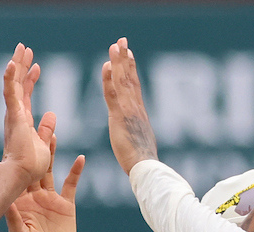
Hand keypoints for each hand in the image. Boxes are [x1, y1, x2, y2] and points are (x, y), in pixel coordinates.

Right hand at [2, 43, 51, 183]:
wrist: (21, 176)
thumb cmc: (31, 167)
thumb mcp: (44, 144)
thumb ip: (45, 130)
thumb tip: (52, 114)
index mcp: (22, 122)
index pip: (26, 95)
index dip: (30, 79)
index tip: (37, 66)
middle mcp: (15, 115)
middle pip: (18, 85)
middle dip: (22, 66)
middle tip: (25, 48)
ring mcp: (12, 115)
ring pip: (13, 84)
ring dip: (17, 65)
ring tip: (22, 48)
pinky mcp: (13, 117)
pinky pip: (10, 94)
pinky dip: (10, 78)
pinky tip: (13, 63)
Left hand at [6, 115, 85, 231]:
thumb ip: (14, 219)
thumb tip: (6, 202)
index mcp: (21, 200)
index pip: (18, 174)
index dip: (17, 156)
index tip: (14, 137)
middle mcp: (34, 196)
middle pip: (35, 166)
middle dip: (35, 146)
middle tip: (35, 125)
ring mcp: (50, 199)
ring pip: (50, 170)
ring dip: (52, 152)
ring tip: (53, 132)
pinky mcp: (66, 205)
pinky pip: (71, 185)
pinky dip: (76, 172)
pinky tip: (80, 158)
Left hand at [101, 37, 158, 174]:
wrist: (146, 168)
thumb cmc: (143, 162)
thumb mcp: (141, 143)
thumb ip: (138, 134)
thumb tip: (139, 136)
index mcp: (139, 113)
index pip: (135, 86)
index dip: (131, 68)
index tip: (129, 53)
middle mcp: (136, 107)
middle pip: (130, 78)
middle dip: (126, 58)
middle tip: (122, 41)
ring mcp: (128, 110)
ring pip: (123, 81)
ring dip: (119, 62)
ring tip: (115, 45)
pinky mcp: (120, 117)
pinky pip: (113, 94)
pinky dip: (110, 79)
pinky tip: (107, 65)